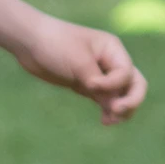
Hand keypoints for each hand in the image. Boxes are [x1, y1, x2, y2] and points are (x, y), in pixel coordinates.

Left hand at [16, 16, 146, 123]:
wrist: (29, 42)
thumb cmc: (55, 44)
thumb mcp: (78, 61)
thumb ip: (97, 82)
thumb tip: (113, 104)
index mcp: (113, 49)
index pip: (126, 73)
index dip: (112, 84)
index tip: (90, 85)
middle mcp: (111, 62)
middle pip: (135, 84)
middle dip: (131, 100)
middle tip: (118, 111)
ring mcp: (100, 75)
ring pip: (121, 95)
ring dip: (120, 109)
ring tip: (109, 121)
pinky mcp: (88, 85)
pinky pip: (106, 101)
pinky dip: (108, 111)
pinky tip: (104, 121)